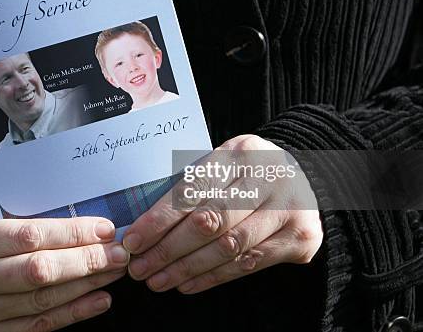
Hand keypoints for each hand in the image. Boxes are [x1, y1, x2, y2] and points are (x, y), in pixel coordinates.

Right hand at [0, 213, 128, 331]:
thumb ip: (16, 225)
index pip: (29, 236)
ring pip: (42, 301)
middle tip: (119, 252)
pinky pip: (37, 326)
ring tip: (114, 272)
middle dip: (86, 261)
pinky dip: (72, 314)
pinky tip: (98, 301)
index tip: (102, 227)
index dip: (70, 233)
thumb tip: (73, 225)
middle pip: (39, 271)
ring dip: (86, 286)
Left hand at [123, 134, 322, 293]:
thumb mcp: (221, 165)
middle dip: (168, 249)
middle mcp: (267, 176)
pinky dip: (213, 277)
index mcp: (239, 152)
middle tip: (140, 268)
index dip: (160, 219)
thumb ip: (191, 189)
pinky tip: (187, 283)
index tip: (133, 241)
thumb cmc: (245, 174)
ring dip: (187, 268)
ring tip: (158, 280)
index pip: (192, 190)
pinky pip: (248, 264)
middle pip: (210, 220)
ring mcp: (288, 207)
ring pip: (228, 246)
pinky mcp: (300, 237)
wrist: (301, 178)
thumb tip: (142, 228)